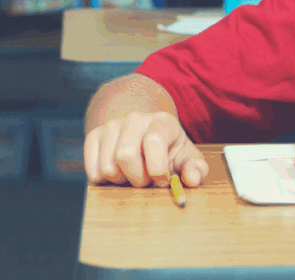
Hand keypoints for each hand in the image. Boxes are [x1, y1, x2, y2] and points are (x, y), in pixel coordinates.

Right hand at [83, 111, 208, 187]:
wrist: (144, 133)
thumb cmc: (169, 150)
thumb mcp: (187, 157)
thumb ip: (196, 169)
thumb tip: (193, 180)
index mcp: (162, 121)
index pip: (153, 141)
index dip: (157, 168)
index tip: (162, 179)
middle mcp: (135, 118)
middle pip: (125, 155)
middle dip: (137, 178)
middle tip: (146, 180)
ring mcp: (112, 125)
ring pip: (107, 166)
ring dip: (121, 181)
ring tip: (133, 175)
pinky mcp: (94, 136)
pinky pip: (93, 170)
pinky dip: (105, 181)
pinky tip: (118, 174)